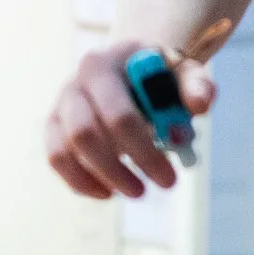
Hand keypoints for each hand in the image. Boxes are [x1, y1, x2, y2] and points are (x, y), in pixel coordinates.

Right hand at [44, 36, 218, 199]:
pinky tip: (108, 192)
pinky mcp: (54, 124)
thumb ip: (197, 85)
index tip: (170, 178)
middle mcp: (78, 81)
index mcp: (109, 62)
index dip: (142, 152)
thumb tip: (198, 105)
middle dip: (118, 170)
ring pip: (65, 150)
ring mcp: (62, 103)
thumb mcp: (186, 73)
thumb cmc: (163, 75)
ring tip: (135, 191)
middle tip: (152, 190)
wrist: (134, 67)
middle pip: (85, 133)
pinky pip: (56, 158)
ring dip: (100, 178)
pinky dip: (79, 182)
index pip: (118, 114)